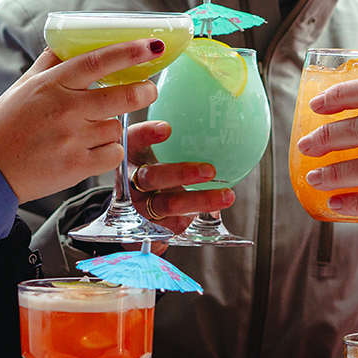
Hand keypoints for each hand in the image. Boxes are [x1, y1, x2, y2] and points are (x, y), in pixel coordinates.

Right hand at [0, 40, 164, 202]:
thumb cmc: (3, 125)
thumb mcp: (23, 86)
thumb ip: (50, 63)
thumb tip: (67, 41)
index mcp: (53, 84)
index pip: (98, 61)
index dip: (129, 52)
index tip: (151, 46)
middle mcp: (66, 108)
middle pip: (122, 95)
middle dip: (144, 91)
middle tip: (148, 89)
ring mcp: (73, 138)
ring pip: (118, 126)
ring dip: (115, 126)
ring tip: (96, 129)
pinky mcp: (77, 165)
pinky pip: (113, 153)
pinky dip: (109, 151)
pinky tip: (93, 149)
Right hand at [126, 120, 235, 234]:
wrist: (134, 210)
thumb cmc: (153, 168)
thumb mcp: (153, 151)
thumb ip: (176, 140)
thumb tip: (220, 127)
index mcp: (130, 156)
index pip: (133, 141)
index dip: (147, 134)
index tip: (167, 128)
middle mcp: (129, 182)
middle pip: (153, 177)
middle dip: (182, 173)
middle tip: (210, 170)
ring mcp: (138, 208)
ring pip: (168, 204)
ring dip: (199, 200)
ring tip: (227, 195)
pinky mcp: (146, 230)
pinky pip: (173, 225)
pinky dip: (193, 218)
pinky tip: (213, 212)